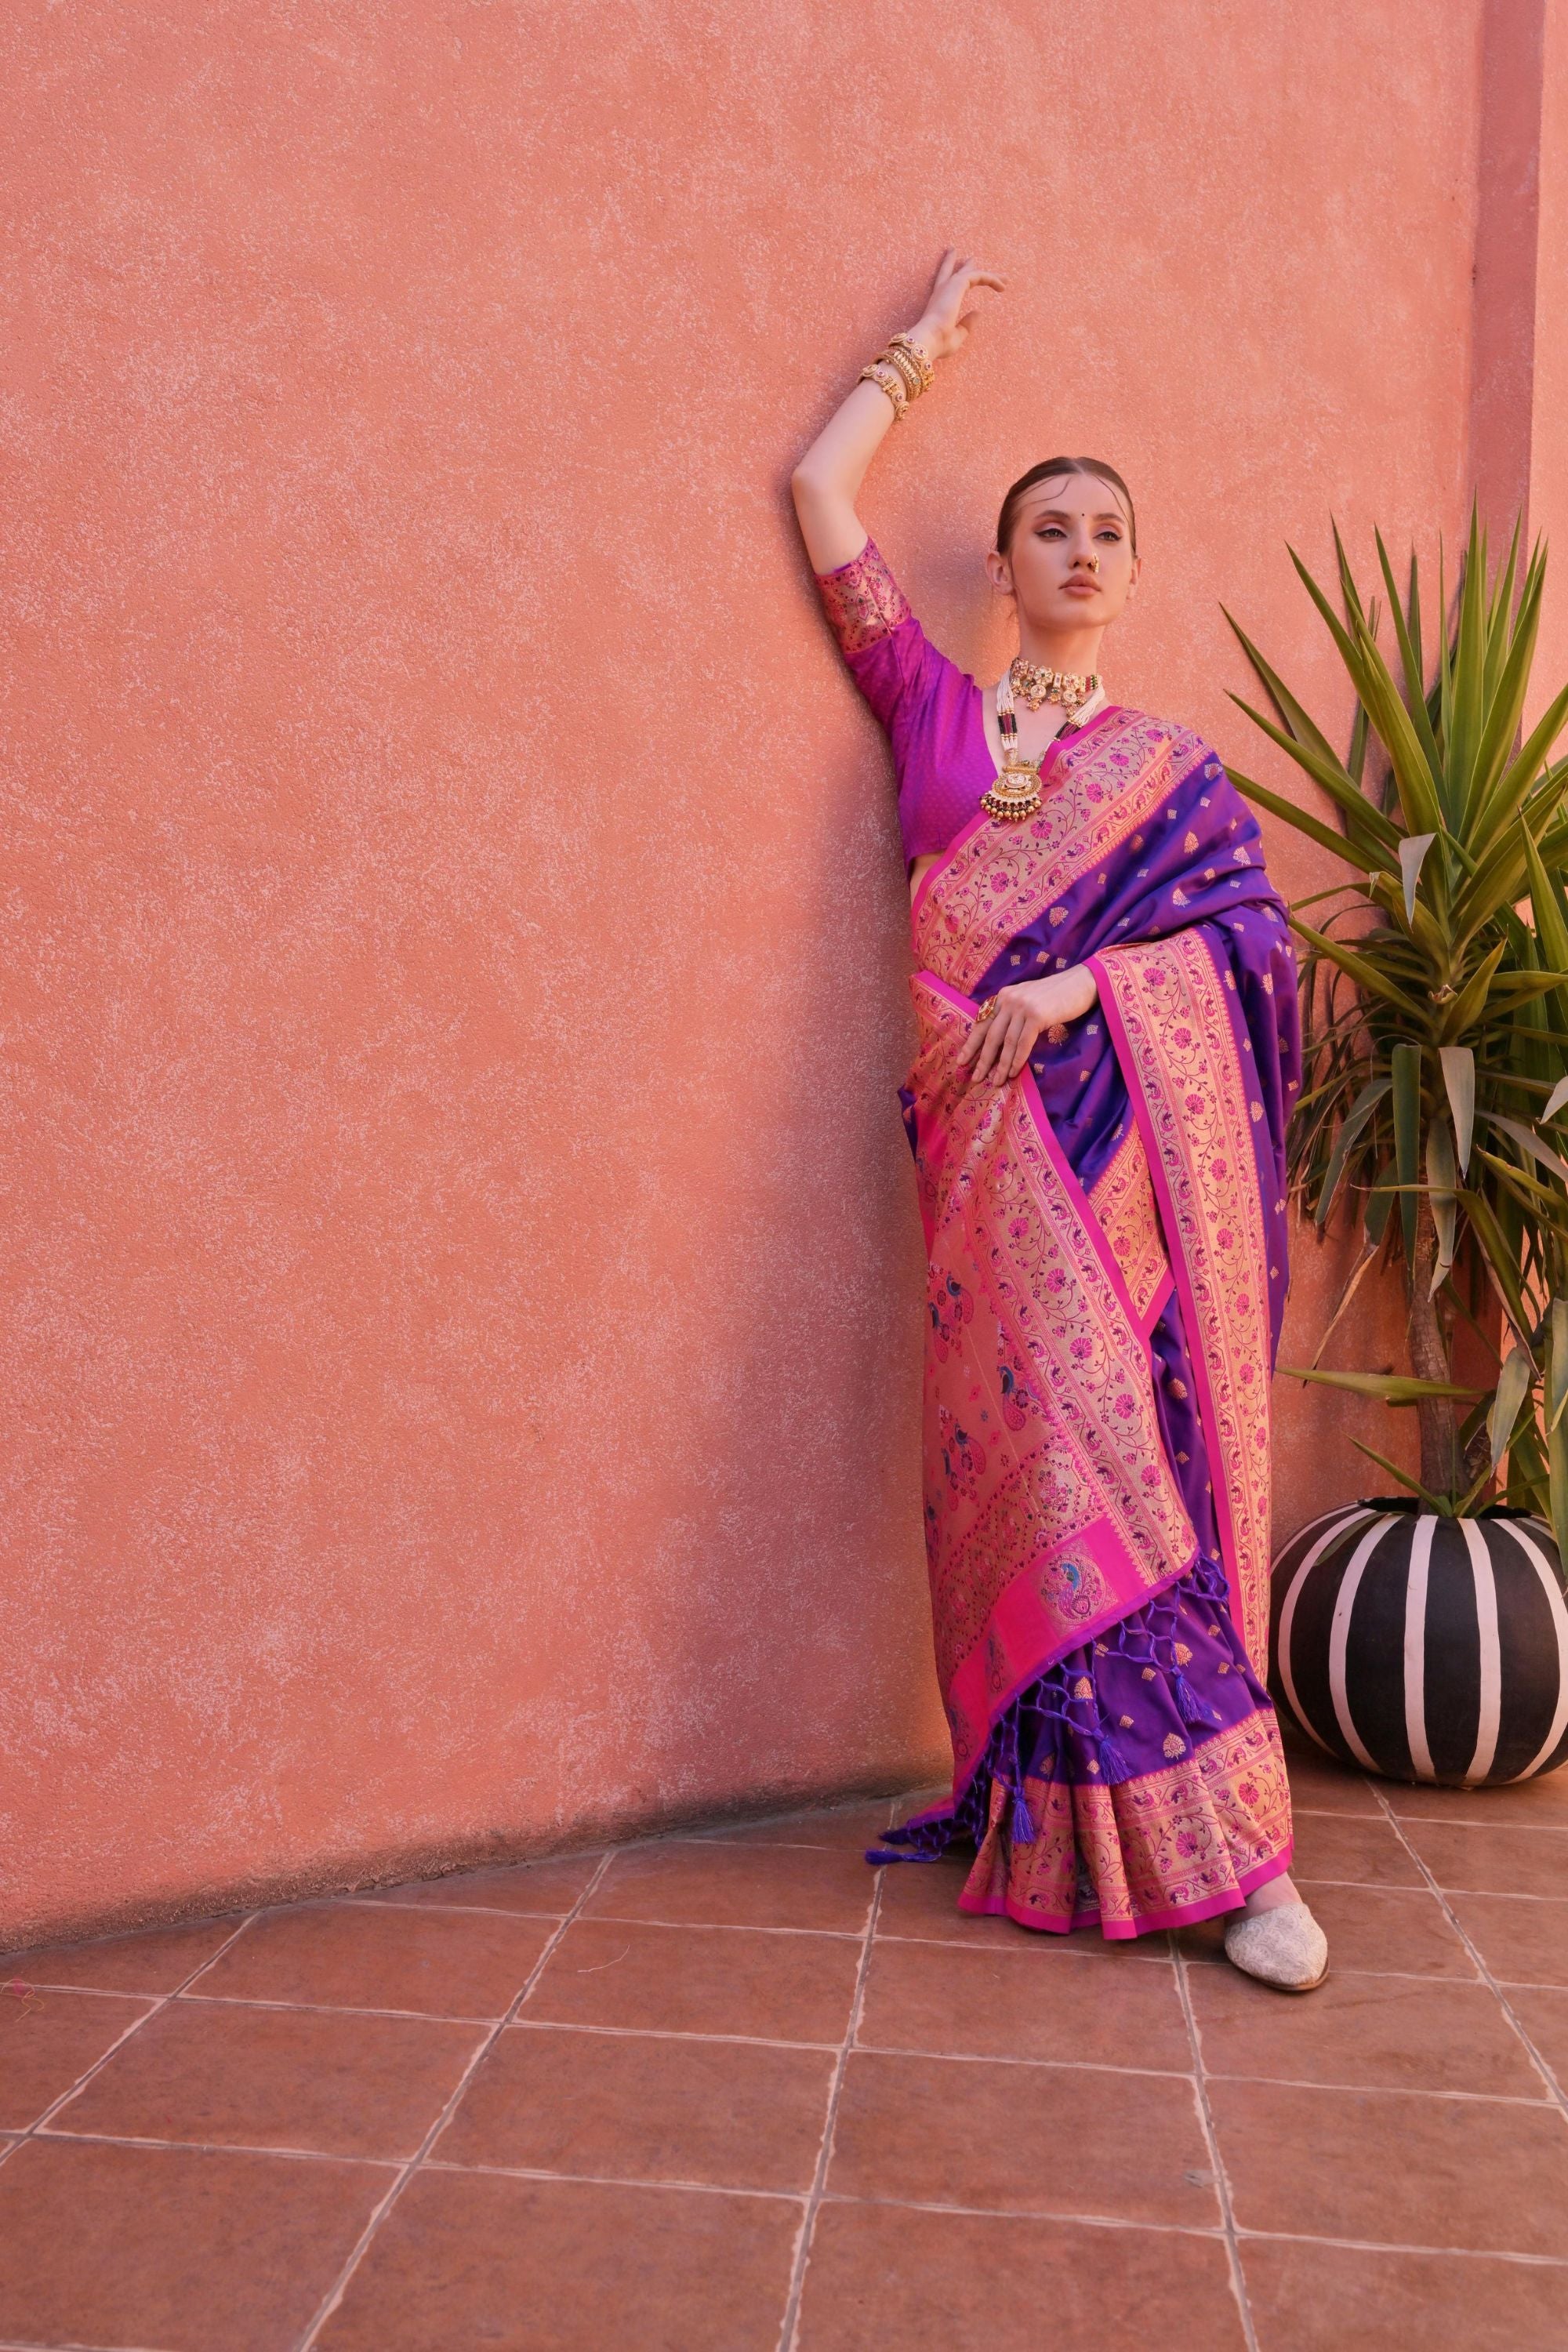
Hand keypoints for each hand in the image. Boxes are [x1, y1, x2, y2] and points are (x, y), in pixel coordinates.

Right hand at [909, 248, 1004, 363]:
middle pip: (954, 272)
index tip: (960, 281)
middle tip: (971, 259)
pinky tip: (1002, 286)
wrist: (929, 339)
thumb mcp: (956, 336)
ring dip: (989, 276)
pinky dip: (991, 279)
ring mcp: (949, 286)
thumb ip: (967, 325)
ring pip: (971, 273)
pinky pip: (978, 276)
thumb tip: (978, 313)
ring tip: (1004, 278)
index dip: (953, 279)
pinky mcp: (958, 283)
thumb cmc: (939, 343)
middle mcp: (942, 292)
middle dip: (963, 266)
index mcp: (939, 304)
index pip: (945, 287)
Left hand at [955, 967, 1097, 1085]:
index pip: (982, 1023)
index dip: (971, 1044)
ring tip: (996, 1081)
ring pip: (1007, 1042)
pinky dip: (1018, 1060)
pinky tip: (1014, 1072)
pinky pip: (1023, 1043)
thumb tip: (998, 1041)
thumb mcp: (1027, 1000)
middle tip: (975, 1078)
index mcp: (1003, 996)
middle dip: (983, 1059)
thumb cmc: (1056, 995)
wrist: (1081, 983)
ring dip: (1001, 1065)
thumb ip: (1012, 1014)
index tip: (962, 1061)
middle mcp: (1009, 1000)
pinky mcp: (1037, 1015)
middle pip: (991, 1035)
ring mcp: (1023, 1007)